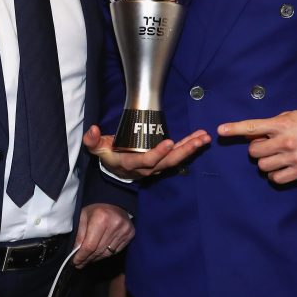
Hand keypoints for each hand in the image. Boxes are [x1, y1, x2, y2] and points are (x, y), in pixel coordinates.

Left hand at [72, 203, 134, 267]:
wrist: (115, 202)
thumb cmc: (96, 209)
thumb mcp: (83, 216)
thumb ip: (79, 235)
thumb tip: (76, 252)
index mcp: (101, 218)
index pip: (90, 245)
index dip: (82, 256)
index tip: (75, 262)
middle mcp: (114, 225)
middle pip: (98, 251)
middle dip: (87, 259)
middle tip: (80, 263)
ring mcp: (124, 230)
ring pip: (107, 253)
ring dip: (96, 258)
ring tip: (89, 259)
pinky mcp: (130, 234)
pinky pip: (116, 251)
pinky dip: (106, 254)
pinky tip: (99, 253)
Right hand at [82, 125, 210, 179]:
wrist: (114, 168)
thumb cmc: (107, 154)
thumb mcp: (96, 148)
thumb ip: (92, 140)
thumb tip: (92, 129)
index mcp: (131, 163)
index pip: (146, 160)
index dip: (158, 153)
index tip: (169, 141)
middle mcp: (146, 168)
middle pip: (168, 162)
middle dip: (185, 150)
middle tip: (199, 139)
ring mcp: (156, 167)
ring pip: (176, 160)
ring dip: (191, 148)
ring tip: (204, 138)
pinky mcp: (162, 163)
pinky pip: (177, 157)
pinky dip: (189, 148)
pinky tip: (199, 139)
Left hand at [218, 109, 296, 183]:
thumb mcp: (290, 115)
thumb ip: (270, 125)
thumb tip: (252, 135)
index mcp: (282, 124)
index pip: (253, 127)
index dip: (234, 129)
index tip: (220, 131)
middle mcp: (285, 141)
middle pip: (254, 152)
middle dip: (256, 149)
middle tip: (266, 145)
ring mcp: (293, 157)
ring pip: (263, 166)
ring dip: (265, 161)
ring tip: (275, 155)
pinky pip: (276, 178)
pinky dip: (274, 174)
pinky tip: (280, 167)